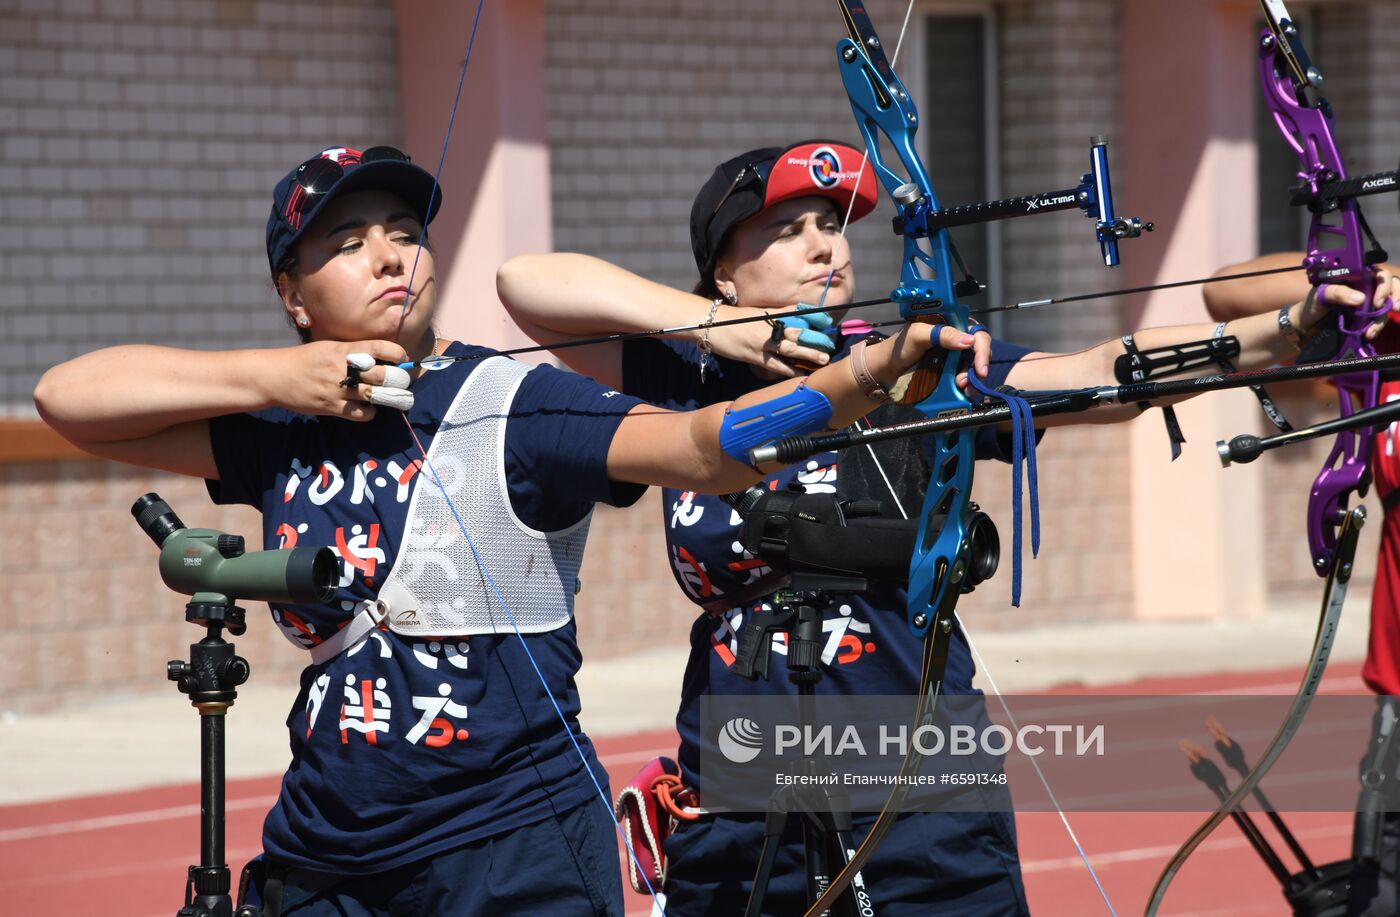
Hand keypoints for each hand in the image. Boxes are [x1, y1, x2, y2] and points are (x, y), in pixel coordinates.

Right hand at [274, 339, 409, 420]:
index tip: (403, 359)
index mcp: (344, 350)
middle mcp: (343, 368)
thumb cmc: (305, 360)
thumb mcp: (329, 347)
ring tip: (394, 397)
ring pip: (376, 396)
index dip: (397, 354)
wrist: (276, 376)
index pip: (379, 348)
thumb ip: (353, 352)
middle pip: (384, 376)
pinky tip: (368, 408)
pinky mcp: (332, 407)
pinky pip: (362, 414)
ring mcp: (338, 389)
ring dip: (389, 398)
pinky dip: (370, 413)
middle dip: (399, 380)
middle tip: (402, 382)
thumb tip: (380, 357)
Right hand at [703, 305, 833, 377]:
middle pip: (798, 331)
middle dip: (816, 339)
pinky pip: (775, 364)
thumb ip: (775, 315)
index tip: (828, 322)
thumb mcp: (756, 313)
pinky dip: (789, 370)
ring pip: (790, 347)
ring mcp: (762, 341)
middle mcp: (768, 325)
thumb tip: (795, 317)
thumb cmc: (732, 319)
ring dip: (808, 354)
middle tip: (831, 345)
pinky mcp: (753, 355)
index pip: (797, 312)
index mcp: (770, 313)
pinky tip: (800, 374)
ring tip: (823, 359)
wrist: (710, 324)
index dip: (814, 317)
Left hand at [878, 321, 990, 385]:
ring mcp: (954, 363)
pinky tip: (960, 394)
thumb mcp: (918, 335)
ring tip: (961, 389)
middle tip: (963, 382)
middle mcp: (957, 345)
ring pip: (973, 372)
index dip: (982, 351)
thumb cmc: (899, 347)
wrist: (885, 371)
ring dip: (971, 382)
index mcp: (952, 329)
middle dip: (976, 370)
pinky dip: (965, 390)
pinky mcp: (949, 378)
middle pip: (979, 356)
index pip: (978, 336)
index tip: (979, 368)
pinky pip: (964, 384)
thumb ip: (942, 334)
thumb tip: (969, 340)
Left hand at [1296, 267, 1399, 340]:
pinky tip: (1368, 334)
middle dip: (1397, 296)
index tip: (1377, 301)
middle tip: (1395, 308)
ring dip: (1383, 319)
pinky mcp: (1366, 318)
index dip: (1384, 285)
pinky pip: (1378, 320)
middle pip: (1392, 286)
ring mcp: (1367, 303)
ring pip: (1387, 306)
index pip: (1379, 274)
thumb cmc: (1311, 304)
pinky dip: (1376, 327)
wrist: (1305, 325)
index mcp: (1357, 276)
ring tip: (1371, 331)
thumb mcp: (1320, 295)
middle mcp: (1366, 288)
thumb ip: (1337, 292)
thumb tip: (1360, 298)